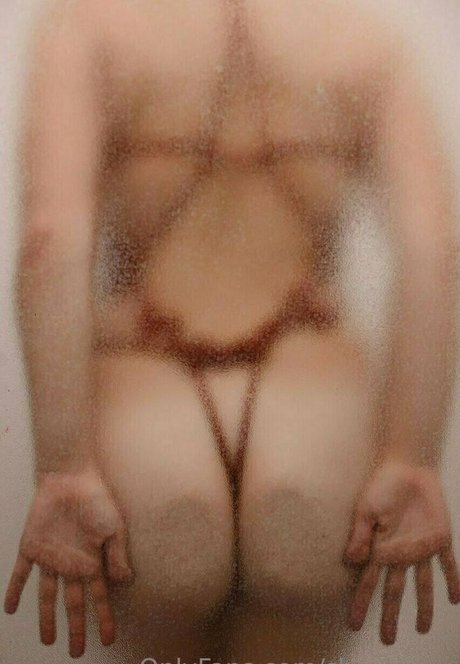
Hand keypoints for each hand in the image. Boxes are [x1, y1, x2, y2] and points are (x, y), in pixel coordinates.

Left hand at [4, 466, 132, 657]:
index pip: (100, 598)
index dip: (105, 619)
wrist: (72, 475)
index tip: (109, 640)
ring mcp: (51, 557)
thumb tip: (124, 582)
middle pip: (74, 604)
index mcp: (93, 561)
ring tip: (48, 641)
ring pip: (47, 596)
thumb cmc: (97, 498)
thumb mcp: (114, 527)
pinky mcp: (32, 546)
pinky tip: (11, 609)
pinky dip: (15, 590)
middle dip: (76, 628)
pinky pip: (21, 574)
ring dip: (46, 618)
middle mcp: (72, 564)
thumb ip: (117, 555)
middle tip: (75, 652)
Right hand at [343, 458, 459, 644]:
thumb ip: (360, 534)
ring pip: (422, 584)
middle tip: (387, 639)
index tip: (354, 623)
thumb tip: (351, 561)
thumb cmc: (381, 485)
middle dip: (390, 615)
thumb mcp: (365, 509)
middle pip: (394, 590)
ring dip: (424, 606)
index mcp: (379, 547)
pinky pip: (448, 564)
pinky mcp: (440, 538)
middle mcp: (399, 552)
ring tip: (423, 629)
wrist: (407, 466)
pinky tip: (455, 599)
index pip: (368, 581)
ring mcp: (420, 547)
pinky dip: (452, 580)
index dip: (361, 602)